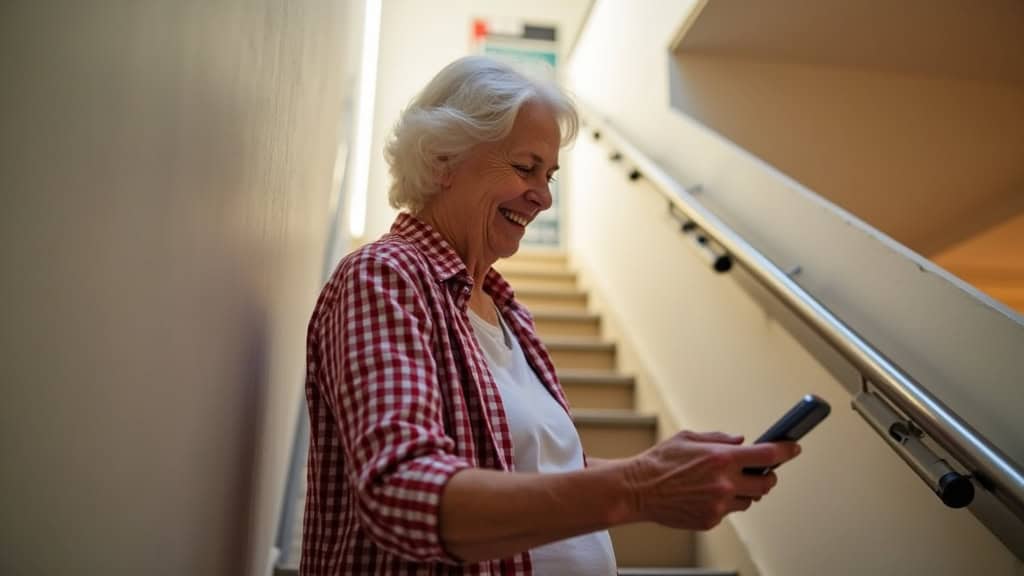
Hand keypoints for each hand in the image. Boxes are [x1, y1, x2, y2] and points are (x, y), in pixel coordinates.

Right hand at [622, 430, 799, 529]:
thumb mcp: (689, 438)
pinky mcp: (711, 520)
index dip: (786, 450)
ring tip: (725, 483)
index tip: (794, 447)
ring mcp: (719, 504)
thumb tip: (741, 441)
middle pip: (767, 484)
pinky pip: (729, 511)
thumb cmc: (660, 462)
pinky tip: (707, 494)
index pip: (767, 456)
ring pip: (750, 500)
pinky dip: (725, 503)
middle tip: (761, 471)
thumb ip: (719, 438)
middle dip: (768, 477)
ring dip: (745, 491)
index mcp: (721, 458)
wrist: (638, 490)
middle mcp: (724, 483)